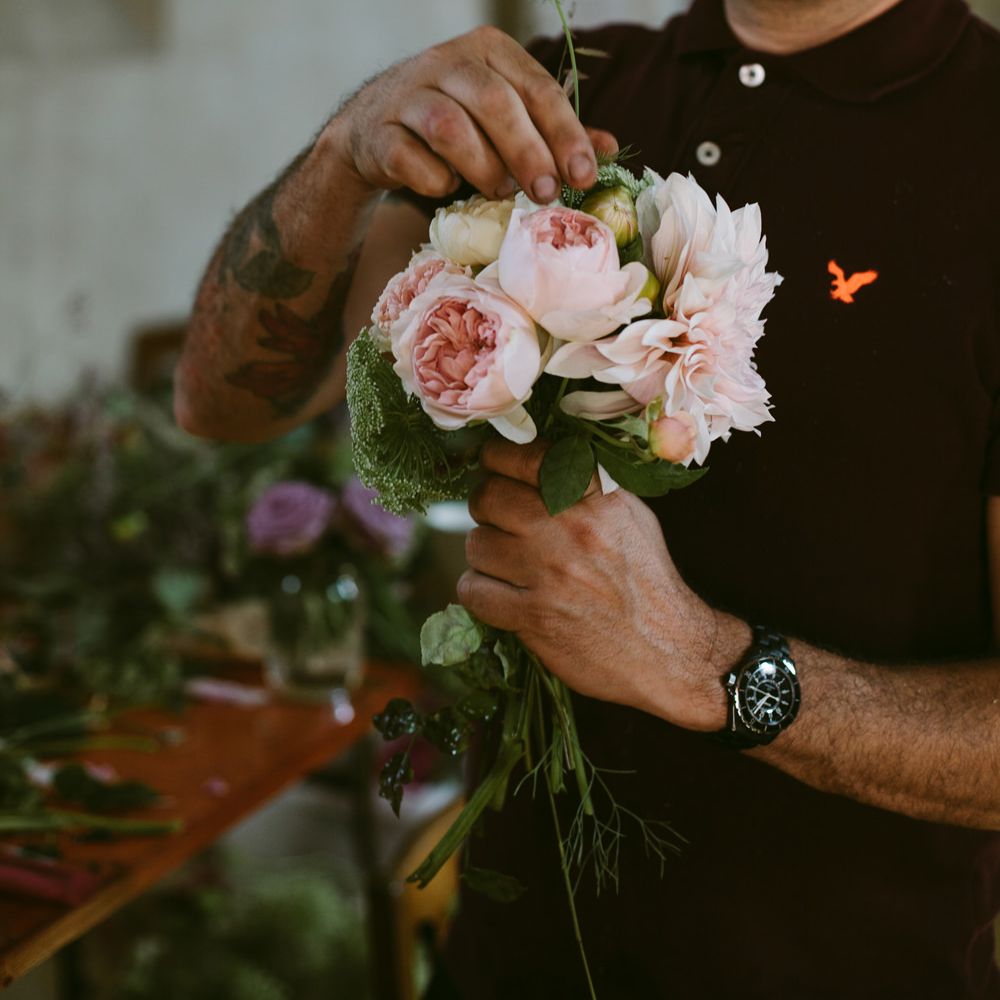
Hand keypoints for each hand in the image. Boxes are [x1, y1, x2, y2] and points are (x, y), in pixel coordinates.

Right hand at [326, 25, 617, 201]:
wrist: (373, 131)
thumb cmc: (454, 123)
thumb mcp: (506, 118)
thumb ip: (552, 131)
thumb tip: (609, 150)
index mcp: (489, 51)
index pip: (538, 88)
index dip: (565, 134)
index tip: (585, 176)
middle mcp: (448, 62)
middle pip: (496, 103)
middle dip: (528, 153)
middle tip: (547, 194)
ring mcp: (409, 94)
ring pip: (451, 127)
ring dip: (482, 167)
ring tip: (499, 190)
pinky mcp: (380, 133)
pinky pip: (410, 159)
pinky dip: (434, 180)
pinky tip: (446, 187)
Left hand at [458, 440, 742, 730]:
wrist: (670, 650)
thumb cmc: (647, 581)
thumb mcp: (631, 516)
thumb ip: (585, 486)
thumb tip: (531, 463)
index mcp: (596, 495)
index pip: (524, 456)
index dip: (496, 459)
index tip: (492, 468)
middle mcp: (570, 526)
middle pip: (488, 497)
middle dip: (486, 508)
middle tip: (498, 523)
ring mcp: (550, 572)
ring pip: (477, 544)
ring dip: (485, 556)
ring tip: (507, 566)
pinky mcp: (534, 615)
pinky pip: (474, 591)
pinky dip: (480, 594)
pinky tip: (500, 597)